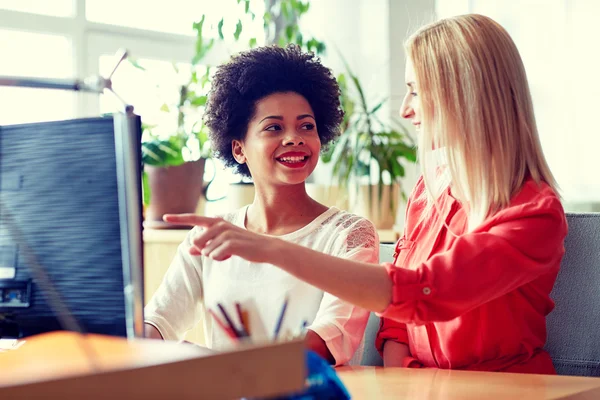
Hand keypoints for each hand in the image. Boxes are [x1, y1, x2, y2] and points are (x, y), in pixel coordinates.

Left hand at [163, 214, 279, 262]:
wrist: (264, 248)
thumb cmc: (243, 245)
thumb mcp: (222, 244)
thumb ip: (205, 245)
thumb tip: (189, 250)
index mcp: (216, 222)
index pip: (194, 219)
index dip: (178, 218)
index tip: (164, 217)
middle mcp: (219, 224)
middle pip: (196, 242)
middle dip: (204, 251)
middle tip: (221, 250)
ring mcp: (225, 233)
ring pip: (206, 252)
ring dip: (215, 256)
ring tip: (230, 252)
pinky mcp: (230, 243)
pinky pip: (214, 256)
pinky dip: (222, 259)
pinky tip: (233, 254)